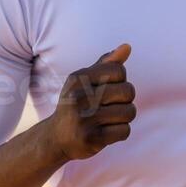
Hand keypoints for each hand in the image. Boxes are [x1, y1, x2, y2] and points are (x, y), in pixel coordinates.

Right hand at [46, 44, 136, 161]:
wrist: (56, 139)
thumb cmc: (76, 105)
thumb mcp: (85, 81)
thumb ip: (106, 64)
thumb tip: (127, 46)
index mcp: (77, 79)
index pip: (118, 71)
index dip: (120, 80)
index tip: (109, 89)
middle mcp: (78, 98)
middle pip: (127, 91)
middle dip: (125, 99)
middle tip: (111, 106)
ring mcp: (84, 120)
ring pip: (129, 112)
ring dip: (124, 117)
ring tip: (109, 119)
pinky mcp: (92, 139)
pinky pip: (125, 131)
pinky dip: (120, 132)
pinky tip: (107, 131)